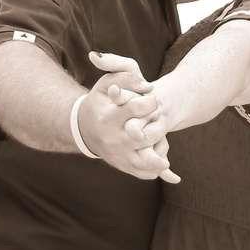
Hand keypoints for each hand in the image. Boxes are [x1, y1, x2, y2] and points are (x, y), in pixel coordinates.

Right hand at [79, 53, 178, 182]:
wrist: (84, 129)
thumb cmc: (100, 102)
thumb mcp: (106, 83)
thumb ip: (125, 76)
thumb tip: (147, 84)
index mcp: (109, 116)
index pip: (135, 108)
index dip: (149, 102)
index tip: (153, 98)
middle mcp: (113, 138)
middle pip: (140, 138)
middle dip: (155, 132)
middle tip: (160, 126)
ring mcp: (118, 154)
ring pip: (142, 163)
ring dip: (157, 160)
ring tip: (165, 157)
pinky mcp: (122, 165)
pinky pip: (142, 173)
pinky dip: (153, 170)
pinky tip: (161, 163)